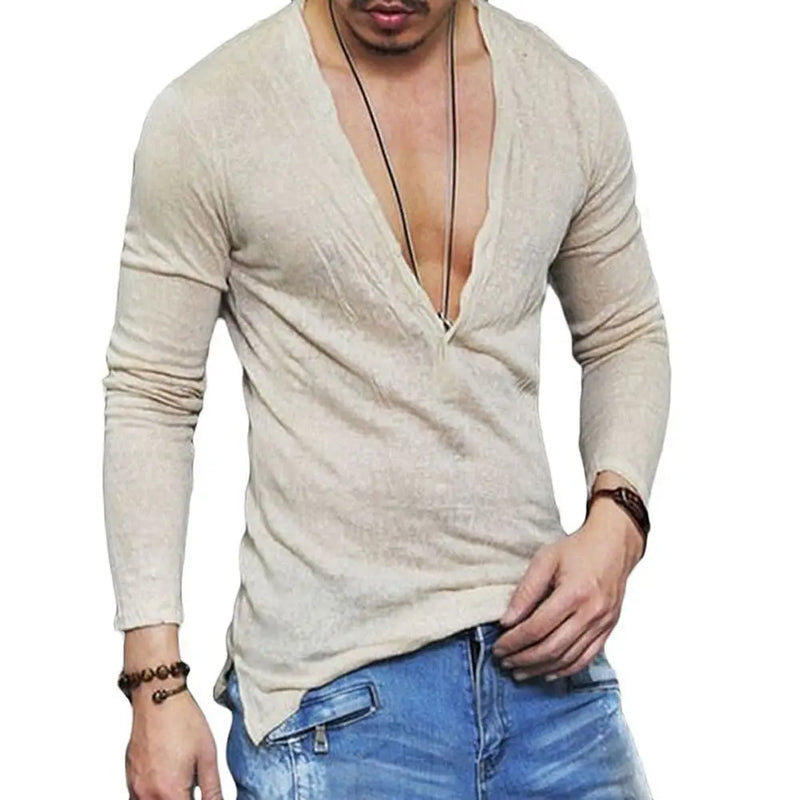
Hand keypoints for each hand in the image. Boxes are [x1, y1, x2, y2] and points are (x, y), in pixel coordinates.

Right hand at [125, 688, 223, 799]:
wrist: (158, 697)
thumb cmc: (182, 720)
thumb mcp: (208, 756)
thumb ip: (212, 790)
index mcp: (170, 792)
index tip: (203, 796)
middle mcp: (147, 794)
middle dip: (183, 799)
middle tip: (193, 784)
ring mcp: (135, 788)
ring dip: (168, 799)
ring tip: (182, 785)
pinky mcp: (129, 778)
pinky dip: (153, 798)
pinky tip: (166, 784)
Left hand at [491, 503, 642, 680]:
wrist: (614, 546)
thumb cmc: (577, 550)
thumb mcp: (545, 560)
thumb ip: (526, 590)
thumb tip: (507, 621)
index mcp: (574, 593)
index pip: (538, 627)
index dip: (515, 641)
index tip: (498, 646)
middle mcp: (591, 613)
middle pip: (552, 648)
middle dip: (524, 658)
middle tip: (504, 660)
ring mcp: (602, 624)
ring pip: (568, 658)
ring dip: (541, 668)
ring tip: (519, 671)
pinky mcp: (608, 630)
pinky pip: (586, 658)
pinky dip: (565, 670)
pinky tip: (548, 672)